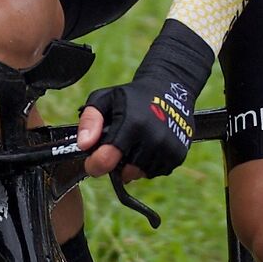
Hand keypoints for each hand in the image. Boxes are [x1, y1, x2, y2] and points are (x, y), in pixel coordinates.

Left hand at [77, 20, 216, 182]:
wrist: (169, 88)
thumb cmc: (131, 96)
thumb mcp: (104, 99)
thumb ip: (90, 121)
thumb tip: (84, 145)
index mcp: (132, 123)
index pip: (107, 159)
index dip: (95, 165)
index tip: (92, 163)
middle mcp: (153, 138)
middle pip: (125, 171)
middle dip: (116, 164)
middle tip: (117, 147)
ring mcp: (168, 147)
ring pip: (140, 174)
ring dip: (133, 166)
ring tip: (133, 145)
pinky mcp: (178, 154)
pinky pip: (155, 172)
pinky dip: (148, 165)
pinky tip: (147, 147)